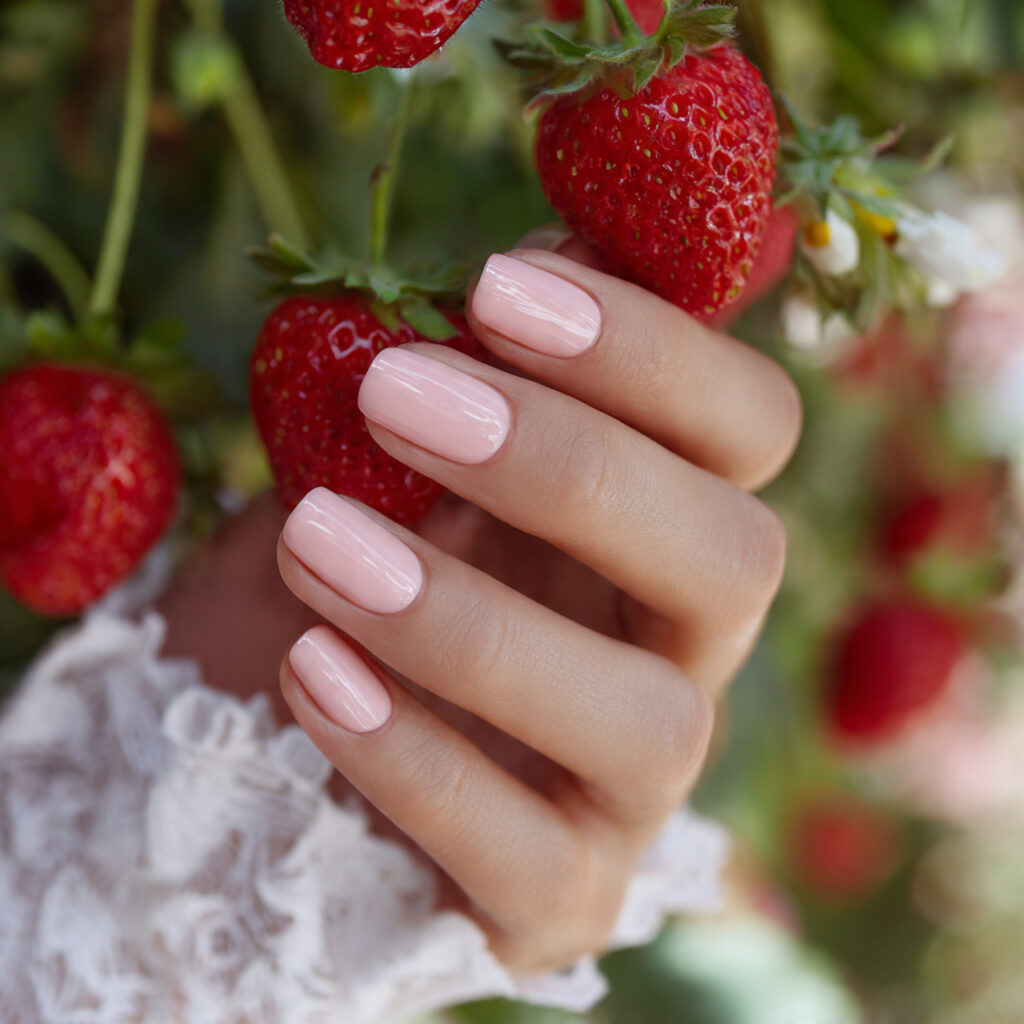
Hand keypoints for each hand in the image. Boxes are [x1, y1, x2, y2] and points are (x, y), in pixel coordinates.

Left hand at [275, 241, 801, 969]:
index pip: (747, 428)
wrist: (265, 723)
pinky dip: (417, 757)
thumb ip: (479, 361)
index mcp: (665, 523)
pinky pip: (530, 853)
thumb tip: (551, 239)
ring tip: (320, 541)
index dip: (651, 351)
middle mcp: (682, 652)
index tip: (496, 289)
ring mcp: (633, 788)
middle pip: (738, 560)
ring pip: (649, 719)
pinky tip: (312, 674)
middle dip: (573, 466)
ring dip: (474, 620)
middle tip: (399, 392)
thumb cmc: (345, 559)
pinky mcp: (563, 894)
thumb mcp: (389, 452)